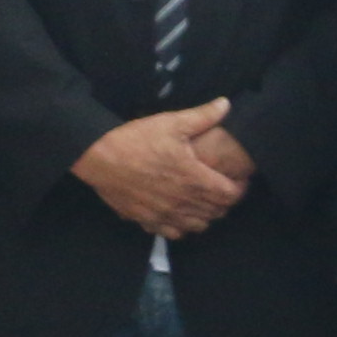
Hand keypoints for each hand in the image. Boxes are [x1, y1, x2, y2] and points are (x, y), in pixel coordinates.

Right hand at [71, 99, 246, 238]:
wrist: (97, 157)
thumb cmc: (136, 139)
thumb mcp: (171, 122)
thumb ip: (202, 116)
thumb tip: (226, 104)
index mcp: (194, 179)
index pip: (229, 195)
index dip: (238, 189)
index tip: (238, 181)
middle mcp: (182, 202)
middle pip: (216, 213)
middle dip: (224, 203)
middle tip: (222, 189)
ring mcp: (163, 214)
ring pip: (196, 226)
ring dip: (204, 216)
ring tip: (202, 202)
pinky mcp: (145, 220)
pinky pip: (171, 233)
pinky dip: (180, 226)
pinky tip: (178, 213)